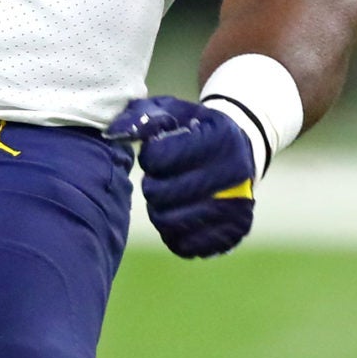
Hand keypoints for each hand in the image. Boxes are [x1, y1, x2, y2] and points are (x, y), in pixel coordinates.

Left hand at [107, 96, 255, 258]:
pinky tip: (179, 213)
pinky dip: (172, 232)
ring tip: (168, 195)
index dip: (149, 157)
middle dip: (152, 185)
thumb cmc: (198, 129)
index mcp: (221, 138)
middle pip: (162, 194)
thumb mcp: (175, 112)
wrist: (242, 151)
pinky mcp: (233, 234)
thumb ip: (143, 118)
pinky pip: (184, 245)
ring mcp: (238, 207)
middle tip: (160, 177)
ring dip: (159, 209)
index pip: (160, 158)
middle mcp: (235, 174)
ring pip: (169, 223)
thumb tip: (114, 134)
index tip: (157, 152)